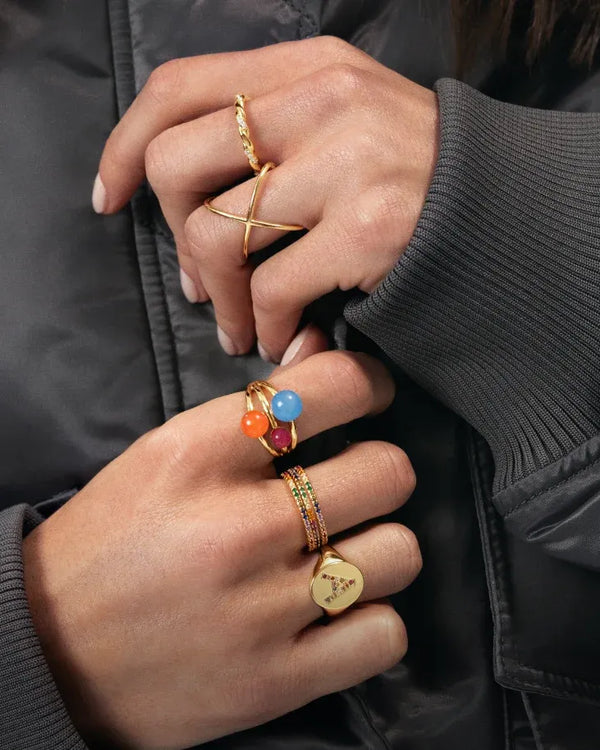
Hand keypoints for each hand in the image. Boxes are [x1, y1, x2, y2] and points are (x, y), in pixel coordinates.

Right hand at [23, 332, 419, 749]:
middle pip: (386, 472)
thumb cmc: (111, 542)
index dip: (369, 384)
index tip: (371, 396)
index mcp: (198, 456)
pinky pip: (384, 636)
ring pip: (398, 553)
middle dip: (380, 470)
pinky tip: (339, 614)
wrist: (51, 652)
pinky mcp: (275, 681)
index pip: (329, 389)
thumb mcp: (163, 454)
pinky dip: (373, 622)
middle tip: (355, 484)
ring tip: (345, 553)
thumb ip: (249, 411)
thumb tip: (320, 353)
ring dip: (380, 548)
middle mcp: (236, 528)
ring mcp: (259, 610)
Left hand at [94, 36, 437, 361]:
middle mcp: (321, 102)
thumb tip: (189, 217)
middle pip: (178, 164)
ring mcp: (345, 163)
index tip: (111, 196)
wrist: (502, 214)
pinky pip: (273, 288)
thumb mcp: (341, 122)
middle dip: (175, 238)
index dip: (126, 144)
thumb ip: (265, 140)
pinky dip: (269, 325)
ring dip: (218, 297)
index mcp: (305, 69)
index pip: (179, 86)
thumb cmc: (409, 175)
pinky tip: (287, 337)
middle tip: (198, 282)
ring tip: (240, 325)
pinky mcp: (366, 229)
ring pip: (218, 234)